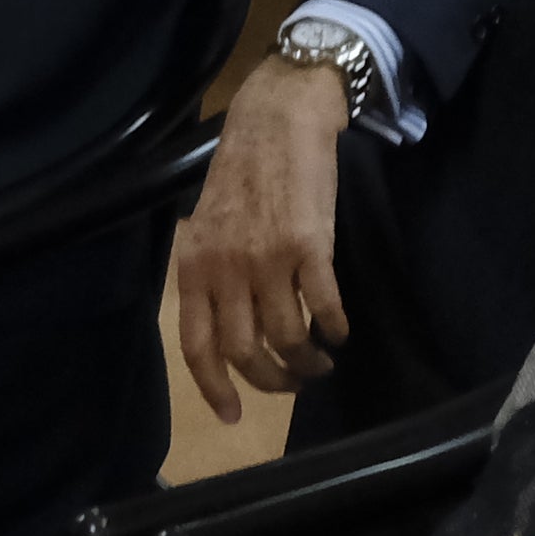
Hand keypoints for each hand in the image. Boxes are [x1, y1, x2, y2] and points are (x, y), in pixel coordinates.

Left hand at [174, 54, 353, 426]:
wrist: (279, 119)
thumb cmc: (244, 170)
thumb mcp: (207, 225)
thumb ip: (211, 273)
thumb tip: (226, 326)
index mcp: (195, 267)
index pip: (198, 347)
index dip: (216, 389)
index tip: (234, 416)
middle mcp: (227, 270)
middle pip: (246, 352)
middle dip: (272, 381)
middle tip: (292, 384)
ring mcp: (268, 260)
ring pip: (288, 339)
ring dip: (308, 362)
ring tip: (320, 362)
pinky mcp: (310, 248)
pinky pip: (324, 307)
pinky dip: (334, 328)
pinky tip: (340, 331)